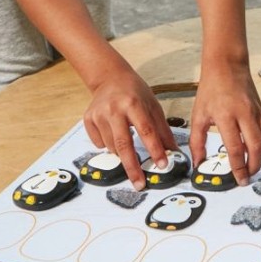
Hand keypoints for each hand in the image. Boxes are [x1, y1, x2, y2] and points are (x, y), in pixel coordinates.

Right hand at [83, 73, 177, 189]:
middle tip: (140, 184)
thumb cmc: (135, 92)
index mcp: (133, 103)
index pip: (146, 130)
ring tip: (128, 143)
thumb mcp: (153, 105)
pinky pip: (98, 143)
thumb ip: (162, 129)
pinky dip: (108, 145)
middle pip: (123, 144)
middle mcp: (114, 109)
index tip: (162, 164)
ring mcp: (98, 114)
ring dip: (122, 153)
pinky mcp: (87, 119)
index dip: (154, 149)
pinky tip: (113, 132)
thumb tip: (172, 150)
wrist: (110, 77)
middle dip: (132, 167)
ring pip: (111, 146)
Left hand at [188, 68, 260, 185]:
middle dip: (254, 166)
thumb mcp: (198, 115)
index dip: (238, 168)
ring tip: (252, 158)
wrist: (226, 65)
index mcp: (226, 116)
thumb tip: (197, 164)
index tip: (238, 180)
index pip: (235, 148)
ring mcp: (257, 110)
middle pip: (257, 147)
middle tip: (247, 175)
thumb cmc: (210, 89)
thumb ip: (196, 142)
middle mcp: (245, 114)